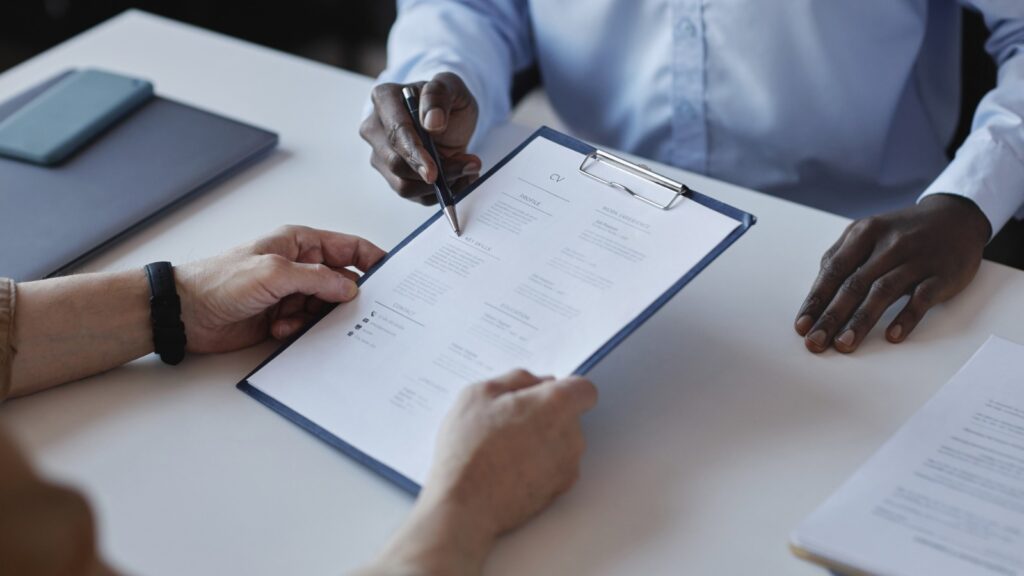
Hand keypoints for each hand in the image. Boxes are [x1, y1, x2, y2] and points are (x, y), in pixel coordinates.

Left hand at [175, 225, 385, 353]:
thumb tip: (350, 288)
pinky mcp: (284, 318)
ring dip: (317, 319)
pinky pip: (310, 327)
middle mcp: (301, 267)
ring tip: (295, 321)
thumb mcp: (274, 272)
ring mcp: (293, 294)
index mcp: (301, 244)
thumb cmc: (220, 280)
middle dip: (348, 299)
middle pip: (344, 283)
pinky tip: (279, 329)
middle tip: (353, 314)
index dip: (374, 261)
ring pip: (328, 309)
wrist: (186, 313)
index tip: (394, 279)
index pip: (351, 248)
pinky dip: (300, 331)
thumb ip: (318, 278)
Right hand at [360, 72, 480, 204]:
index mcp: (384, 99)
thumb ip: (440, 95)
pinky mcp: (393, 176)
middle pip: (396, 164)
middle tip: (470, 165)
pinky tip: (457, 178)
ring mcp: (381, 155)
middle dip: (435, 172)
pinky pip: (414, 195)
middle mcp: (375, 129)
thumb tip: (431, 123)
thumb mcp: (451, 86)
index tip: (433, 172)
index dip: (414, 154)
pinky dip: (439, 193)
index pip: (395, 132)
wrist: (447, 120)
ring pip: (403, 185)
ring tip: (466, 169)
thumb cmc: (444, 100)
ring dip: (439, 185)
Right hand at [363, 370, 597, 575]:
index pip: (584, 389)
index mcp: (556, 404)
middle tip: (508, 421)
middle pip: (570, 416)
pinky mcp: (559, 491)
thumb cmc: (469, 449)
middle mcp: (571, 435)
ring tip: (503, 448)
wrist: (465, 505)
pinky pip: (555, 468)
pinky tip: (509, 468)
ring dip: (542, 441)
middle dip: (546, 415)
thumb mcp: (479, 394)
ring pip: (562, 443)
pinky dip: (539, 465)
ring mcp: (567, 466)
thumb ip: (516, 379)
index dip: (563, 388)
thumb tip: (537, 382)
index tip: (542, 395)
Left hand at [795, 194, 990, 352]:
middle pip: (854, 284)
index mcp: (865, 233)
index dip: (816, 300)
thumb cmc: (903, 232)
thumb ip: (842, 256)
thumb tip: (818, 290)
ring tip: (843, 344)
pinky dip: (906, 317)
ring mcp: (917, 259)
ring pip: (883, 291)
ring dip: (861, 320)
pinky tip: (892, 336)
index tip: (801, 326)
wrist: (957, 217)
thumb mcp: (869, 232)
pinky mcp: (942, 274)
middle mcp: (889, 244)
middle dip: (831, 316)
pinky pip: (922, 298)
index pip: (834, 270)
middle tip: (815, 342)